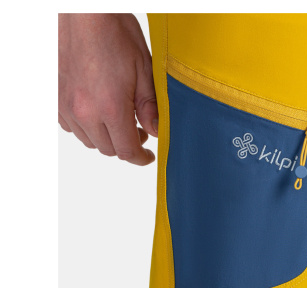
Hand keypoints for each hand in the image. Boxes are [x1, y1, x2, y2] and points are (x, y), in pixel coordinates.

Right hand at [58, 14, 156, 164]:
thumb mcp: (144, 69)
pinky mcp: (54, 97)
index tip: (147, 157)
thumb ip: (149, 106)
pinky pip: (71, 126)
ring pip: (89, 140)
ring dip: (106, 137)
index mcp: (111, 107)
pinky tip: (97, 112)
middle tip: (138, 132)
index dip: (140, 158)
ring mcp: (66, 105)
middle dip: (126, 146)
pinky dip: (87, 127)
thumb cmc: (112, 32)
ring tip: (119, 120)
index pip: (127, 151)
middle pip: (108, 149)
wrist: (81, 11)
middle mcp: (84, 111)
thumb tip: (155, 132)